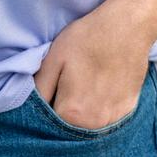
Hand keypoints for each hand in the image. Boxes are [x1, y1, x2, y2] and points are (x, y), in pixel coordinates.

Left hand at [32, 0, 151, 130]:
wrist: (127, 26)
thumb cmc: (87, 38)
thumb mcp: (54, 57)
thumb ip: (39, 88)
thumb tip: (29, 108)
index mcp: (71, 113)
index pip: (48, 126)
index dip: (45, 109)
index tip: (49, 91)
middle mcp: (93, 124)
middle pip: (69, 129)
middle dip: (63, 113)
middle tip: (66, 85)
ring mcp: (113, 120)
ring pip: (88, 126)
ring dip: (82, 113)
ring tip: (83, 85)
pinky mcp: (127, 111)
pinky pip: (106, 119)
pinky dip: (99, 109)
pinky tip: (100, 87)